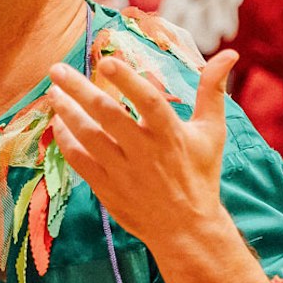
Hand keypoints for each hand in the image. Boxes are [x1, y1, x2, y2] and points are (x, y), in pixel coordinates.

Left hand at [46, 50, 238, 253]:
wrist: (186, 229)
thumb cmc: (200, 174)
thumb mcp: (212, 132)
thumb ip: (212, 91)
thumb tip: (229, 54)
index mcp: (171, 135)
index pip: (148, 101)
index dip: (128, 80)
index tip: (107, 61)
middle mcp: (145, 152)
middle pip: (107, 114)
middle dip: (79, 89)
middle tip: (57, 69)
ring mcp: (123, 172)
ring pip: (88, 136)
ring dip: (67, 112)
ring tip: (53, 91)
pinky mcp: (107, 189)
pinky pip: (80, 161)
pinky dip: (66, 141)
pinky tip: (58, 123)